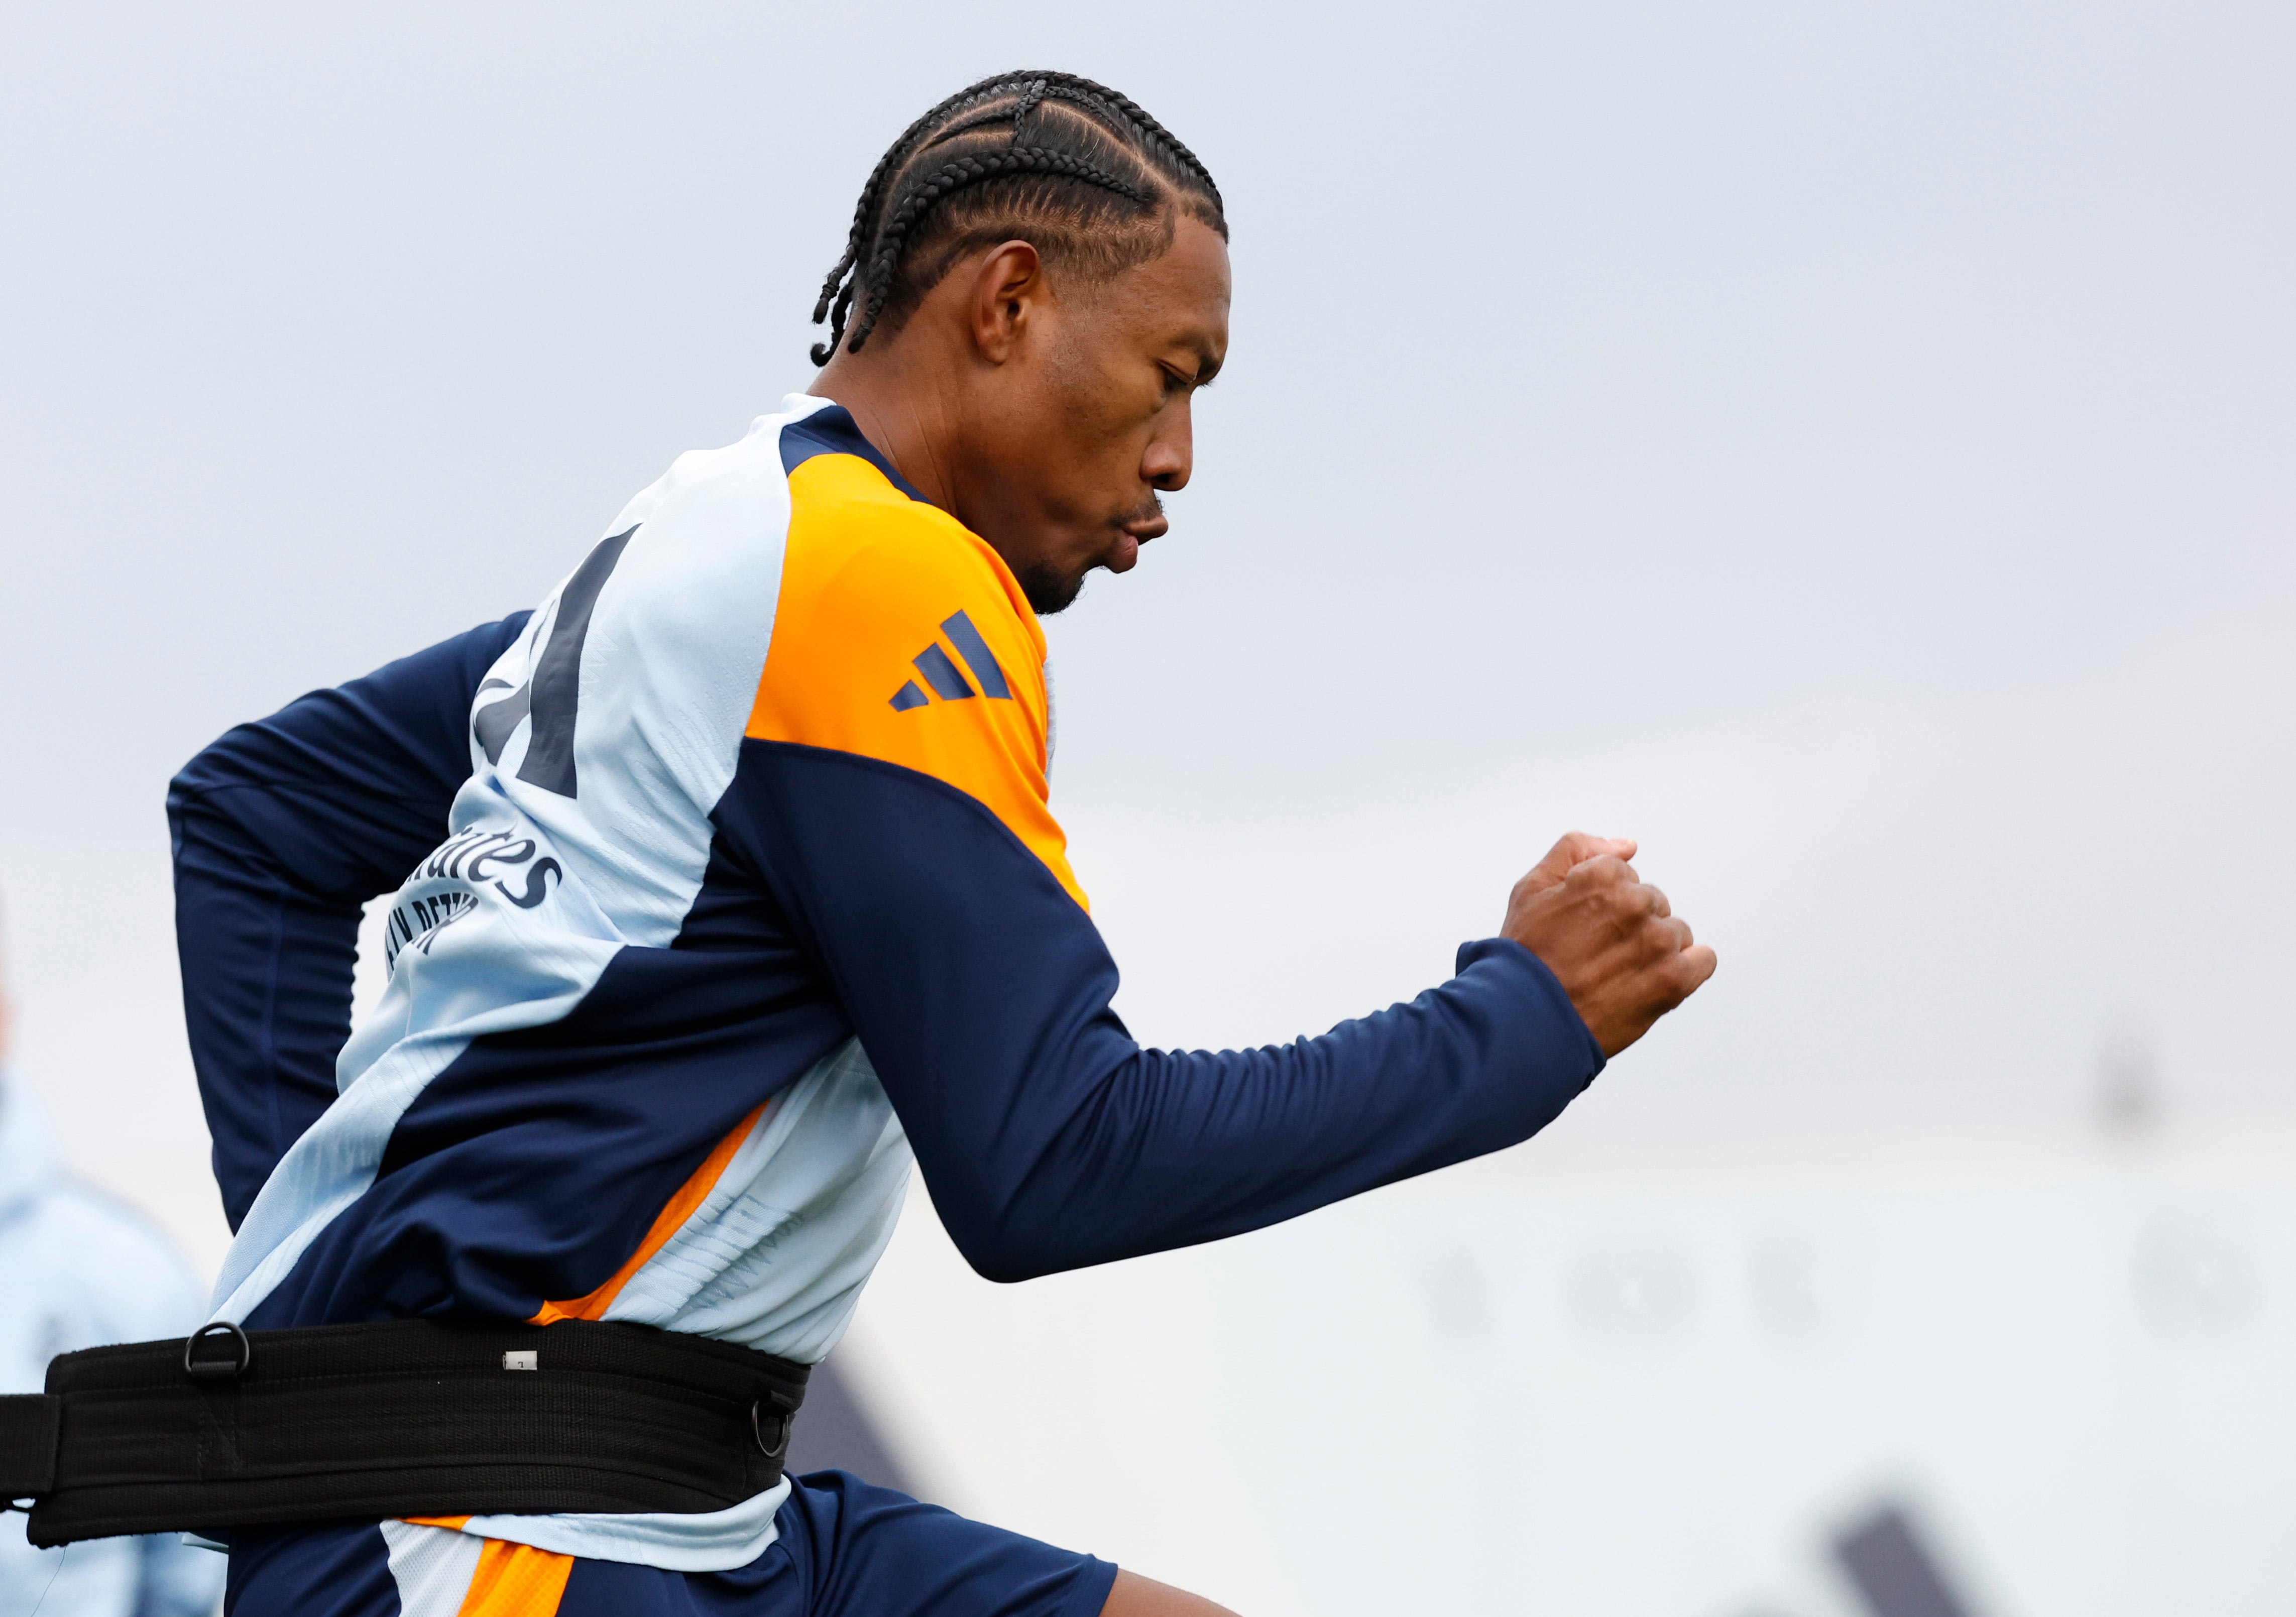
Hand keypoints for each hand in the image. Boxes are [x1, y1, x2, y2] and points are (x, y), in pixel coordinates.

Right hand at [1501, 832, 1715, 1057]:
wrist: (1527, 1023)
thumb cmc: (1525, 957)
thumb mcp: (1531, 888)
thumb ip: (1576, 850)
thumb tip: (1629, 845)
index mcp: (1602, 875)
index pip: (1624, 878)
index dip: (1600, 906)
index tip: (1582, 930)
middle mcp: (1635, 902)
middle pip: (1652, 905)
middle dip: (1630, 926)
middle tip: (1596, 957)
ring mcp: (1657, 941)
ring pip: (1675, 933)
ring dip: (1655, 951)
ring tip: (1619, 976)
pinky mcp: (1674, 978)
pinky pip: (1704, 960)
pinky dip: (1687, 969)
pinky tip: (1656, 983)